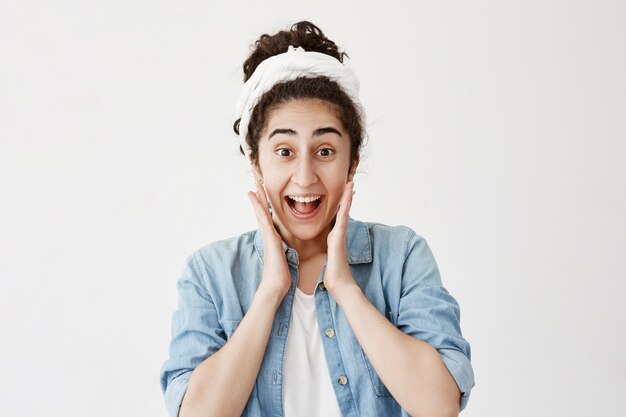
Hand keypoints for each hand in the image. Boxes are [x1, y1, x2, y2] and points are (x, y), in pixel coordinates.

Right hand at [247, 181, 291, 301]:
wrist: (275, 286)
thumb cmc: (280, 276)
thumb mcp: (285, 260)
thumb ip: (284, 252)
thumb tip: (285, 251)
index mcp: (274, 239)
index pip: (269, 218)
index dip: (266, 206)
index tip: (264, 194)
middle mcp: (269, 235)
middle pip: (263, 212)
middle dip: (259, 197)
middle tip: (256, 183)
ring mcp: (267, 236)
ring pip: (261, 213)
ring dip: (257, 198)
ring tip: (254, 185)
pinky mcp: (269, 238)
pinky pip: (264, 219)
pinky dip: (259, 207)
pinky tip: (255, 198)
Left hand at [323, 181, 358, 298]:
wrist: (340, 285)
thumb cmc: (334, 275)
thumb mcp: (328, 259)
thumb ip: (329, 251)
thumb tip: (328, 250)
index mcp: (334, 238)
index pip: (337, 217)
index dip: (340, 205)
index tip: (343, 193)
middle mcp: (338, 234)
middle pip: (343, 211)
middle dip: (347, 197)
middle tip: (350, 182)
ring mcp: (340, 235)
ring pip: (344, 212)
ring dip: (348, 197)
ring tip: (351, 183)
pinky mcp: (339, 238)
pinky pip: (342, 218)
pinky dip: (345, 207)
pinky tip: (347, 197)